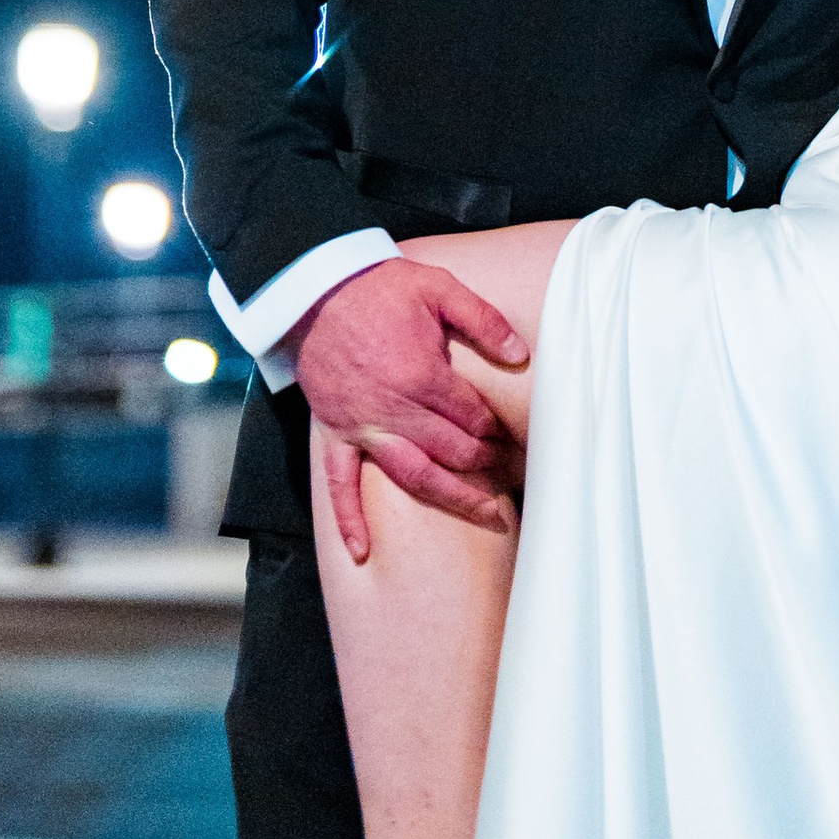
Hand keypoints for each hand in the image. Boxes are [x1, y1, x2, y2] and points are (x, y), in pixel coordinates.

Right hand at [292, 256, 527, 562]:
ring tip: (485, 515)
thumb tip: (521, 355)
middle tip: (511, 472)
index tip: (515, 435)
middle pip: (450, 450)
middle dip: (486, 464)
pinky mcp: (334, 434)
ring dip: (450, 497)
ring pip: (412, 475)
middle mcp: (393, 409)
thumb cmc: (380, 287)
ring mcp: (362, 426)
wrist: (317, 291)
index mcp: (422, 375)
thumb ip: (482, 320)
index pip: (471, 417)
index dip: (497, 428)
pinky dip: (348, 520)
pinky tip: (362, 550)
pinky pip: (339, 484)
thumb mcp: (438, 287)